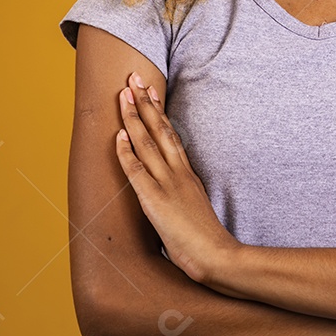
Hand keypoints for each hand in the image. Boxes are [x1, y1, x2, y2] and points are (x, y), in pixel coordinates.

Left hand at [116, 73, 239, 283]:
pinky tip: (118, 136)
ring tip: (124, 95)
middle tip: (134, 78)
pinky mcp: (155, 201)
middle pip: (160, 129)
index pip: (171, 134)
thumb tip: (175, 192)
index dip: (158, 111)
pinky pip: (137, 171)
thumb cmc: (207, 241)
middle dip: (145, 102)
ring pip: (147, 143)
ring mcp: (167, 185)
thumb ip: (185, 195)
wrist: (218, 257)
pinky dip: (126, 152)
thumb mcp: (196, 208)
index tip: (150, 90)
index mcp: (187, 174)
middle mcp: (178, 173)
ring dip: (133, 117)